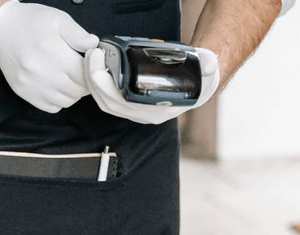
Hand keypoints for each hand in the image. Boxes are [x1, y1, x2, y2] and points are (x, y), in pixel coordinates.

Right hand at [0, 0, 97, 112]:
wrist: (1, 29)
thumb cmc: (30, 22)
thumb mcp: (58, 19)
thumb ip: (79, 34)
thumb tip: (94, 46)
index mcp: (53, 51)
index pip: (85, 74)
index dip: (92, 71)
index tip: (91, 65)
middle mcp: (41, 71)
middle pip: (77, 91)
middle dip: (85, 83)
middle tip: (82, 73)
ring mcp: (31, 85)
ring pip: (66, 102)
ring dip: (73, 93)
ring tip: (70, 79)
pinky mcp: (24, 93)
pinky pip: (51, 107)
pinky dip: (58, 100)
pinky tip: (57, 86)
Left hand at [83, 46, 218, 123]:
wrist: (200, 83)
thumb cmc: (200, 77)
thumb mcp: (207, 68)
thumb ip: (207, 64)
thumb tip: (207, 63)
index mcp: (159, 110)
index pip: (126, 104)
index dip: (109, 88)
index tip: (100, 69)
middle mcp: (145, 115)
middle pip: (110, 103)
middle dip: (95, 80)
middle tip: (92, 55)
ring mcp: (136, 111)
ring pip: (105, 103)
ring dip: (93, 82)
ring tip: (91, 58)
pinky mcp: (130, 104)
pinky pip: (107, 99)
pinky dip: (98, 85)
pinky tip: (95, 67)